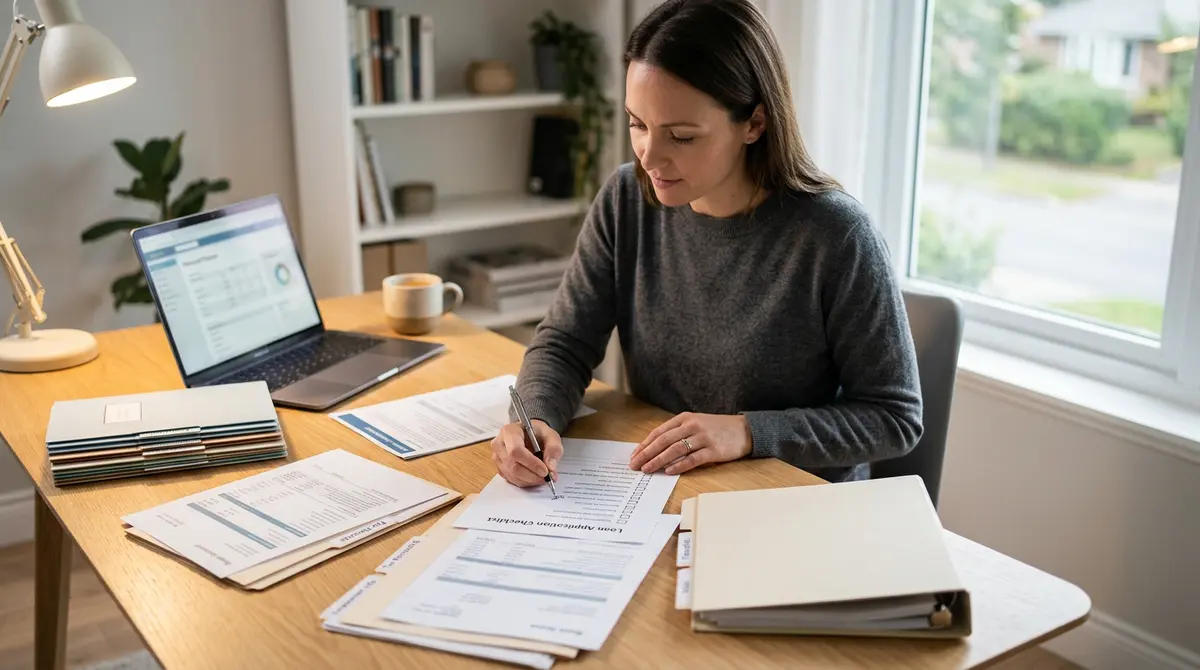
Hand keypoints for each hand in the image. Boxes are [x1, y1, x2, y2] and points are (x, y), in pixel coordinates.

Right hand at [491, 419, 563, 486]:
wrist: (531, 435)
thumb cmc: (538, 433)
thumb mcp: (551, 435)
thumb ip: (553, 449)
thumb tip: (550, 467)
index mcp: (510, 431)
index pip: (516, 450)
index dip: (531, 463)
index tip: (545, 470)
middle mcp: (500, 444)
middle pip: (512, 465)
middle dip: (531, 475)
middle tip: (546, 477)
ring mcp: (498, 457)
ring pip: (511, 475)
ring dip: (529, 480)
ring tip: (542, 477)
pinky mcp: (499, 467)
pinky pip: (510, 479)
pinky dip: (524, 482)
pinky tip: (533, 477)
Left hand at [629, 412, 752, 475]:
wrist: (744, 430)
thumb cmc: (717, 429)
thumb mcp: (695, 423)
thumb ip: (677, 433)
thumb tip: (655, 449)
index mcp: (685, 418)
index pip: (659, 432)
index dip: (645, 445)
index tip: (634, 455)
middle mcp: (692, 426)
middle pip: (664, 441)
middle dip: (647, 454)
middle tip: (635, 465)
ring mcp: (703, 437)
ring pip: (675, 450)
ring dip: (659, 460)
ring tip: (647, 469)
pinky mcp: (713, 450)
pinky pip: (692, 459)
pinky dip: (679, 465)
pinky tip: (669, 471)